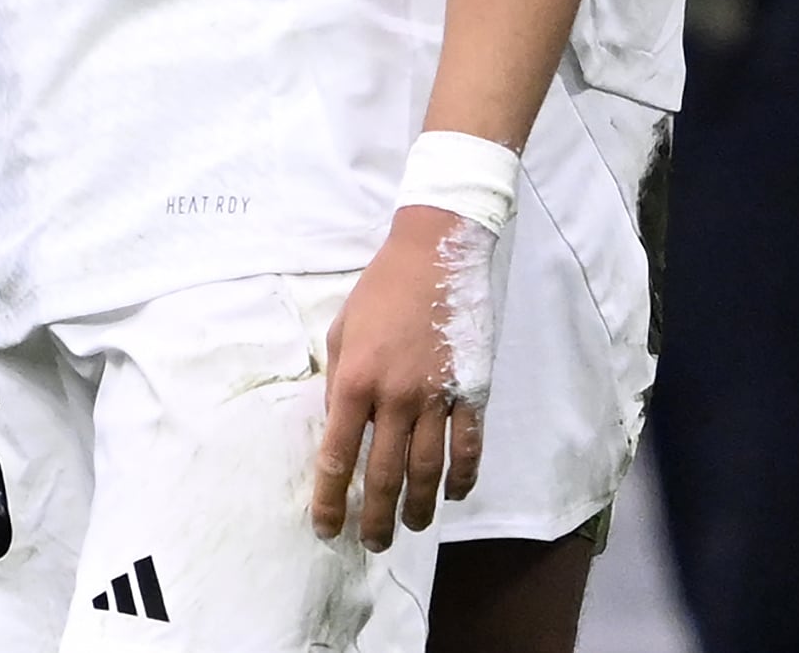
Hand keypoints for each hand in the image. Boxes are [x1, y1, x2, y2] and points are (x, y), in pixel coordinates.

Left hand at [313, 206, 496, 550]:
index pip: (336, 455)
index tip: (327, 528)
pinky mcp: (471, 393)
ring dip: (418, 508)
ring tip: (410, 527)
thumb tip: (339, 429)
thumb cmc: (378, 292)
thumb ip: (338, 385)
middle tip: (371, 544)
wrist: (433, 255)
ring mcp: (437, 398)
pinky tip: (454, 495)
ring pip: (427, 472)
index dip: (330, 499)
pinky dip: (463, 478)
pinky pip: (468, 447)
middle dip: (374, 517)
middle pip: (383, 475)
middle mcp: (395, 397)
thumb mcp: (341, 333)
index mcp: (355, 381)